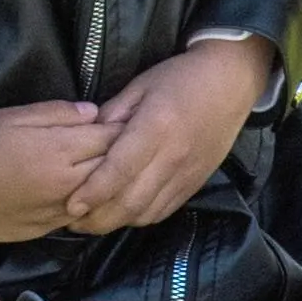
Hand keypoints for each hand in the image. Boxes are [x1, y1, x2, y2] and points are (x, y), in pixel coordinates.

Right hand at [0, 99, 116, 242]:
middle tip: (127, 144)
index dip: (120, 127)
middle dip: (122, 155)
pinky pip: (84, 215)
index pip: (110, 137)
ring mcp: (61, 210)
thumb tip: (93, 113)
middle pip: (113, 168)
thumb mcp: (13, 117)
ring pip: (104, 197)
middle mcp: (67, 183)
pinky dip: (92, 203)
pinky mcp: (50, 228)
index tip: (125, 121)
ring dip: (111, 183)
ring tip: (115, 169)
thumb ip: (57, 113)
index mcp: (60, 150)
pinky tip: (90, 193)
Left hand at [62, 36, 274, 234]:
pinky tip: (123, 212)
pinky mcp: (195, 184)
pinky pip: (163, 211)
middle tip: (73, 221)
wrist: (229, 83)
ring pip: (147, 212)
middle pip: (132, 201)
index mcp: (156, 127)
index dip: (94, 191)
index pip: (120, 169)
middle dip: (99, 217)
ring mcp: (186, 174)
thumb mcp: (139, 87)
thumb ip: (111, 116)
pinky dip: (139, 217)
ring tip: (93, 221)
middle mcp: (173, 156)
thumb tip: (86, 141)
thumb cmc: (179, 79)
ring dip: (117, 222)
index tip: (72, 205)